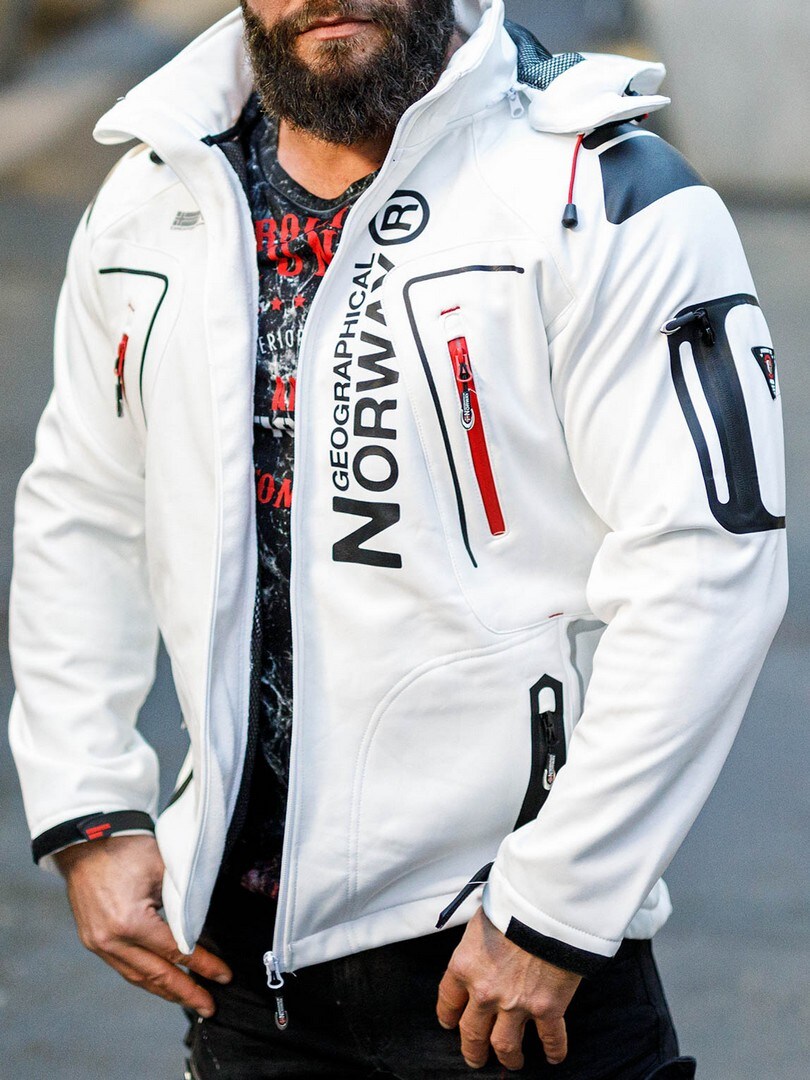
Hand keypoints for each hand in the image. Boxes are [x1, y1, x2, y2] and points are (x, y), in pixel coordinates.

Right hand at [55, 834, 230, 1015]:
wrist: (88, 840)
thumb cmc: (128, 848)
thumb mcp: (164, 870)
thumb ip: (183, 902)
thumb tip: (203, 928)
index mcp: (130, 923)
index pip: (176, 951)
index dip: (203, 965)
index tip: (223, 976)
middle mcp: (111, 940)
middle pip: (156, 975)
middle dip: (186, 992)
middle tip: (209, 1006)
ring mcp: (98, 943)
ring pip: (137, 977)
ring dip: (164, 990)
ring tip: (188, 1000)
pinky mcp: (92, 940)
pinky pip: (123, 967)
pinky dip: (144, 977)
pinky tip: (160, 983)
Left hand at [437, 908, 581, 1070]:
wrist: (545, 908)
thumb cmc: (512, 904)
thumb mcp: (481, 919)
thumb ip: (477, 940)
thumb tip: (482, 942)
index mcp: (464, 967)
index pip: (448, 1001)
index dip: (448, 1016)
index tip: (450, 1023)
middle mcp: (484, 992)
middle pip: (472, 1033)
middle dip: (473, 1050)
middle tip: (476, 1058)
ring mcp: (515, 1004)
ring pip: (505, 1046)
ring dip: (509, 1058)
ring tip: (513, 1062)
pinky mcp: (547, 1009)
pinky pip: (550, 1039)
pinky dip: (554, 1052)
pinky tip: (553, 1057)